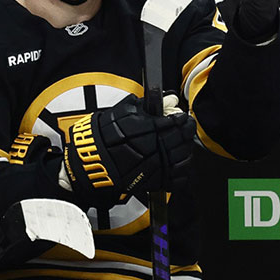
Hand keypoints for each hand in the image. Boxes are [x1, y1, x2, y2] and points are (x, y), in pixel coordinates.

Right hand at [62, 94, 195, 206]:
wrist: (92, 159)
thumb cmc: (104, 135)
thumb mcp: (122, 112)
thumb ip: (144, 105)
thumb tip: (164, 98)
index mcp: (144, 129)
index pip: (174, 123)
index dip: (181, 119)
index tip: (183, 117)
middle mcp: (151, 148)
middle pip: (180, 139)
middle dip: (186, 131)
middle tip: (187, 126)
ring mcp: (154, 167)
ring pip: (182, 158)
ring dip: (186, 149)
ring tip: (184, 142)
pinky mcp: (154, 182)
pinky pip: (177, 178)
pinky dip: (182, 170)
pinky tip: (179, 161)